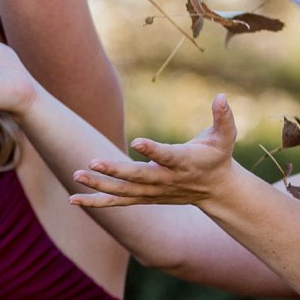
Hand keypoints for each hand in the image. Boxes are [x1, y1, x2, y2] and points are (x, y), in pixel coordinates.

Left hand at [71, 94, 251, 209]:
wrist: (216, 190)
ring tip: (76, 175)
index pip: (167, 156)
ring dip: (99, 185)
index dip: (153, 150)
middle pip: (138, 176)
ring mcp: (153, 192)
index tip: (137, 142)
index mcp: (184, 162)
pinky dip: (95, 203)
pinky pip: (116, 202)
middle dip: (116, 170)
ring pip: (123, 191)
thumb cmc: (218, 156)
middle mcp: (166, 179)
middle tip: (93, 161)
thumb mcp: (225, 137)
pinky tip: (73, 200)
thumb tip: (222, 96)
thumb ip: (223, 118)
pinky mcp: (143, 198)